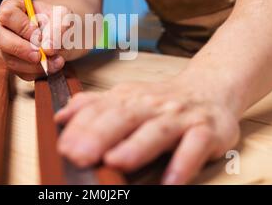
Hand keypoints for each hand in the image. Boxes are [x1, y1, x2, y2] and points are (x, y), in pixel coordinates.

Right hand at [0, 0, 72, 79]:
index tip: (39, 35)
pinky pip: (20, 72)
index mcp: (11, 7)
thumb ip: (59, 27)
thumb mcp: (64, 17)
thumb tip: (47, 48)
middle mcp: (2, 26)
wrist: (62, 37)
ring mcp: (4, 47)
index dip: (23, 27)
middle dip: (20, 48)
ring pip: (9, 59)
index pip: (7, 14)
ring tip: (57, 60)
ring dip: (36, 64)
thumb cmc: (58, 21)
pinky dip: (39, 71)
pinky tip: (53, 65)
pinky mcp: (11, 63)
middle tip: (39, 55)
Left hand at [55, 77, 239, 183]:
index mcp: (130, 97)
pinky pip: (195, 147)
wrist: (210, 89)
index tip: (64, 146)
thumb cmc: (162, 101)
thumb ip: (95, 105)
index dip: (81, 126)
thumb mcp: (127, 97)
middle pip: (124, 117)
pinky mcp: (206, 131)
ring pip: (157, 130)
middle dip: (100, 135)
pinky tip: (170, 182)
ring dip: (136, 146)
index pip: (101, 108)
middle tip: (79, 154)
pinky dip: (183, 164)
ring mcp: (179, 117)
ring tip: (116, 162)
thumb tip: (62, 115)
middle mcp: (152, 105)